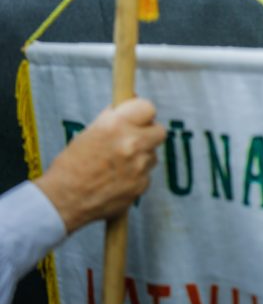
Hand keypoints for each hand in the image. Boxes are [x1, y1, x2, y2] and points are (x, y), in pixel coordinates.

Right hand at [35, 98, 166, 232]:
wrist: (62, 201)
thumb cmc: (70, 166)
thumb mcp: (88, 133)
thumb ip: (112, 119)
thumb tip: (129, 102)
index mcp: (115, 125)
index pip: (147, 108)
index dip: (142, 113)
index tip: (138, 117)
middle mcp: (131, 143)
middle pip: (159, 131)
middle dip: (149, 134)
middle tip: (135, 139)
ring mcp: (139, 165)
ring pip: (152, 154)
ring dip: (141, 156)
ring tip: (118, 165)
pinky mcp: (142, 185)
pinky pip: (146, 174)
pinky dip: (136, 175)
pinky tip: (117, 180)